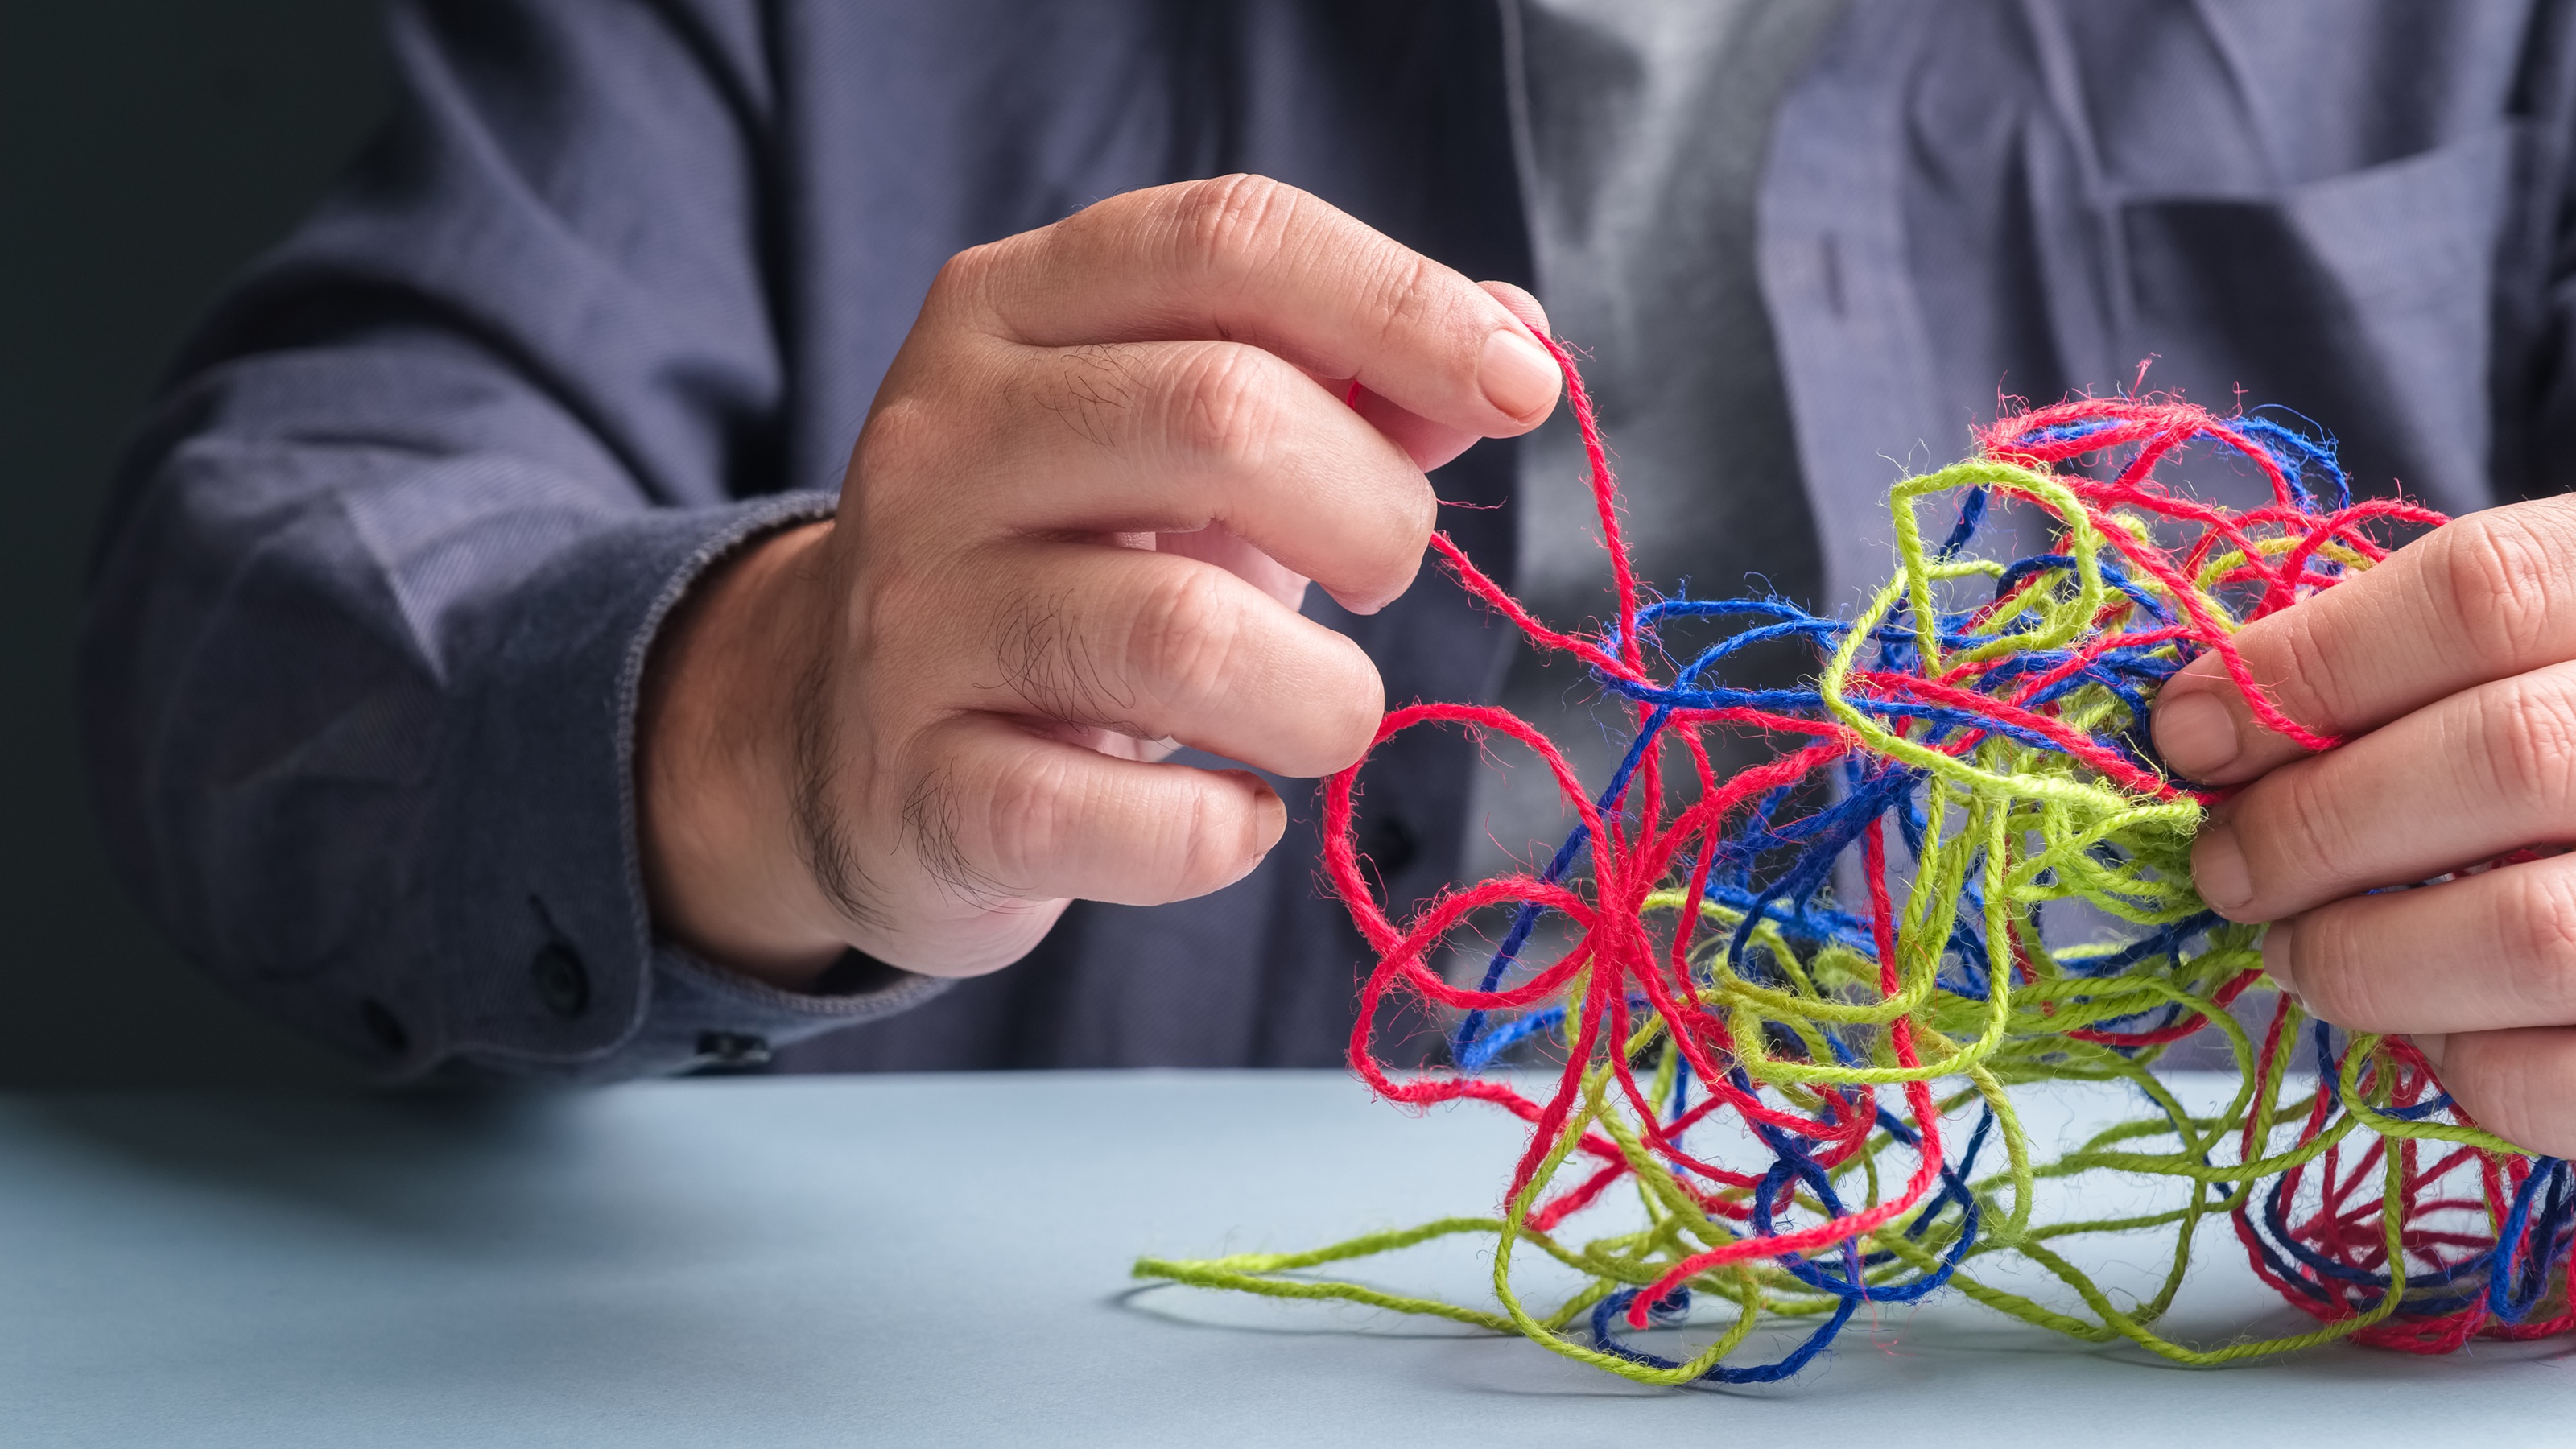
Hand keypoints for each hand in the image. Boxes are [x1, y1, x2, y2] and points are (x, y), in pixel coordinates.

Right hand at [637, 176, 1557, 986]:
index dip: (1402, 303)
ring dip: (1323, 696)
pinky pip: (1130, 821)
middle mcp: (942, 441)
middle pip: (1223, 415)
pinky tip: (1236, 818)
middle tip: (1382, 574)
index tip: (1522, 389)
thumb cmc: (1069, 565)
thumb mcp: (1185, 444)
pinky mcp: (924, 792)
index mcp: (1011, 310)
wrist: (837, 746)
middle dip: (1374, 512)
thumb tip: (1521, 345)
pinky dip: (1229, 834)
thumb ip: (1347, 383)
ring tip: (1321, 711)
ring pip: (1184, 634)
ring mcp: (916, 619)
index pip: (1227, 241)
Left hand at [2151, 497, 2575, 1154]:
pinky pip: (2563, 1078)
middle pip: (2502, 756)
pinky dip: (2462, 1061)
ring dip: (2360, 955)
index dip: (2304, 665)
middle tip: (2227, 867)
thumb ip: (2415, 669)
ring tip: (2295, 953)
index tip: (2186, 732)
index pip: (2484, 591)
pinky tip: (2429, 1025)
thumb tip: (2209, 729)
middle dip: (2311, 826)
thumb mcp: (2542, 653)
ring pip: (2528, 931)